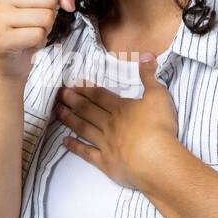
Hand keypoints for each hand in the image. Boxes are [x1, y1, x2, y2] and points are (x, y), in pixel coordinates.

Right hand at [0, 0, 76, 82]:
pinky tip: (27, 42)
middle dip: (49, 12)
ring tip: (30, 31)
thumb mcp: (45, 1)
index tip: (36, 4)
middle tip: (34, 22)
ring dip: (45, 28)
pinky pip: (38, 34)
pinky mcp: (0, 38)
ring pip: (46, 16)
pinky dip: (39, 41)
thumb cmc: (27, 25)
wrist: (9, 59)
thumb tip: (68, 3)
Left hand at [55, 53, 178, 190]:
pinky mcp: (105, 163)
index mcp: (121, 109)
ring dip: (70, 119)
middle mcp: (109, 124)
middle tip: (59, 94)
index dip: (86, 89)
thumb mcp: (158, 96)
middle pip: (87, 110)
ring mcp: (105, 144)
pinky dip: (75, 147)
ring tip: (58, 112)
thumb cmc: (159, 127)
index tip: (73, 83)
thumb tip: (145, 54)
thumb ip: (150, 76)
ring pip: (83, 128)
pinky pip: (86, 153)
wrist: (157, 160)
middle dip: (73, 100)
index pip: (100, 96)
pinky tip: (65, 142)